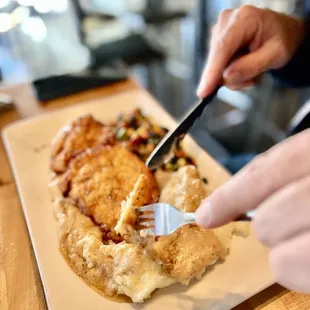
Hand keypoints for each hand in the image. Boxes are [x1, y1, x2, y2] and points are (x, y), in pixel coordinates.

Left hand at [196, 130, 309, 292]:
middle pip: (268, 224)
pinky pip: (304, 277)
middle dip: (273, 226)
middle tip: (300, 218)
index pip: (264, 176)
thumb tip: (216, 209)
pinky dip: (307, 272)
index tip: (205, 216)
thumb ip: (274, 176)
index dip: (228, 199)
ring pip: (284, 262)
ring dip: (291, 254)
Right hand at [197, 5, 304, 96]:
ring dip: (232, 75)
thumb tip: (226, 77)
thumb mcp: (276, 55)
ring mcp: (219, 30)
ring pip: (216, 65)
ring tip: (252, 70)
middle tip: (252, 79)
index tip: (203, 92)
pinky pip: (217, 65)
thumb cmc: (281, 40)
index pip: (222, 48)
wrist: (281, 34)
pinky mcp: (216, 40)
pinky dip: (229, 72)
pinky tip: (243, 66)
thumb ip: (251, 66)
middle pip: (217, 59)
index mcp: (245, 19)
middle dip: (231, 76)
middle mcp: (227, 21)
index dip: (212, 71)